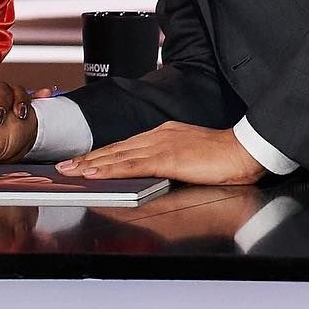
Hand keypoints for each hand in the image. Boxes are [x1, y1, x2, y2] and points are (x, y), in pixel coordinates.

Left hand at [55, 123, 265, 185]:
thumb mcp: (190, 155)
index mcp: (163, 134)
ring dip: (91, 164)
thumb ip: (170, 160)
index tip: (82, 161)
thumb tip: (152, 174)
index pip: (125, 146)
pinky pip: (132, 165)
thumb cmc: (224, 156)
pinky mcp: (167, 158)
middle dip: (88, 159)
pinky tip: (96, 173)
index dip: (101, 154)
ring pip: (118, 155)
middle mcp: (157, 136)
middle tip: (64, 167)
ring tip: (71, 171)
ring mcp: (161, 145)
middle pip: (115, 149)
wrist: (245, 150)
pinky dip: (110, 169)